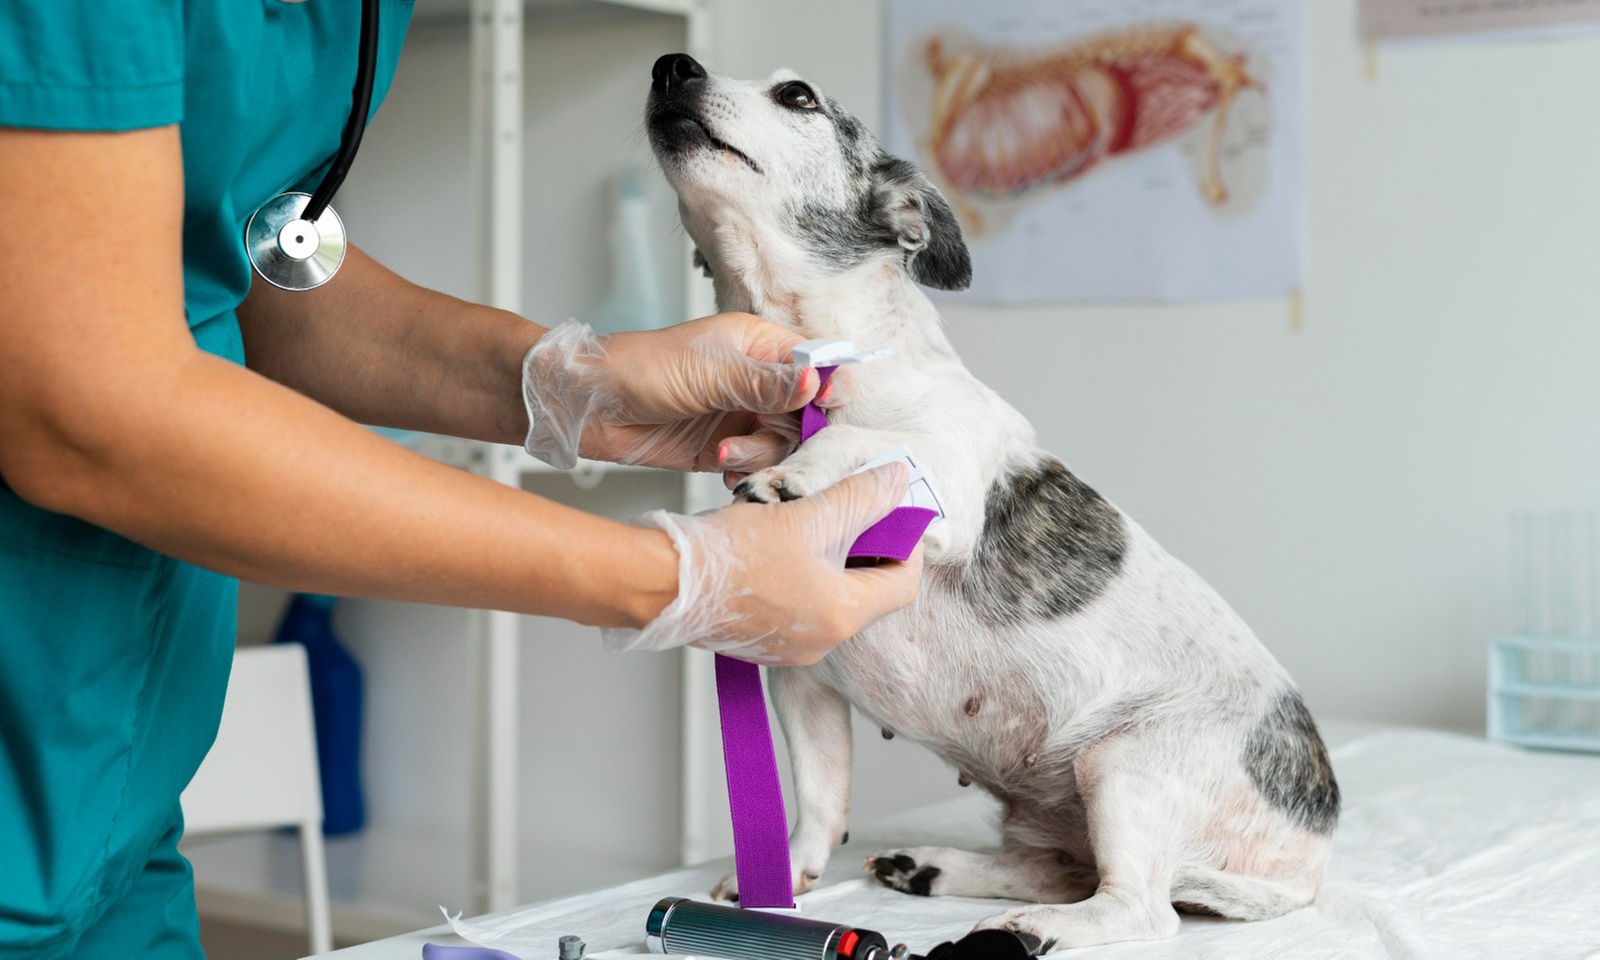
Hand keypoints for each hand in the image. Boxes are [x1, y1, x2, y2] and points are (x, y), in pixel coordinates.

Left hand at [521, 314, 845, 470]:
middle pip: (808, 411)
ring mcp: (742, 415)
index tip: (826, 408)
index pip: (816, 362)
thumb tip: (816, 379)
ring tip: (726, 454)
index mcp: (759, 344)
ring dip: (762, 455)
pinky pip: (757, 464)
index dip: (829, 386)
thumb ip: (764, 383)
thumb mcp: (706, 374)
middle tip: (768, 442)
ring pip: (785, 443)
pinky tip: (724, 470)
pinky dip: (747, 472)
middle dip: (795, 432)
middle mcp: (757, 380)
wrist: (587, 406)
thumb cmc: (637, 370)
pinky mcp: (724, 447)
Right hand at [602, 464, 922, 664]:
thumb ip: (860, 496)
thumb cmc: (729, 554)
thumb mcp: (806, 514)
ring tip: (814, 521)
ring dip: (835, 559)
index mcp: (841, 616)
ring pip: (834, 597)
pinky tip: (784, 545)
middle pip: (870, 592)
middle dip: (868, 547)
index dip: (907, 543)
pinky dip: (806, 576)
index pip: (904, 583)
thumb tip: (897, 479)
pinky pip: (802, 608)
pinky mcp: (764, 641)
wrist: (661, 582)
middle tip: (854, 509)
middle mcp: (822, 642)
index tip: (894, 512)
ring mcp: (791, 647)